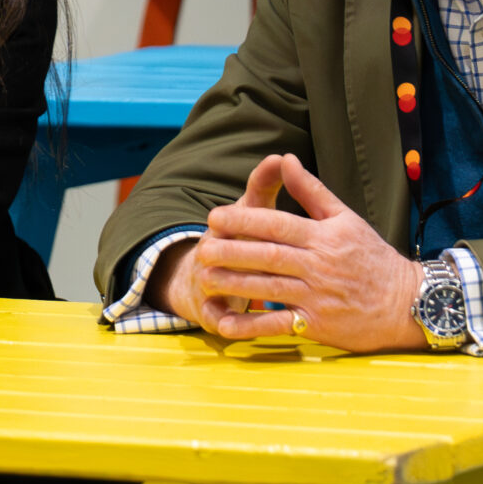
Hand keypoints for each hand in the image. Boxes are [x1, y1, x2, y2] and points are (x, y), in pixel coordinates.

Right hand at [148, 160, 291, 335]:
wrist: (202, 278)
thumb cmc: (240, 239)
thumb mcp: (250, 212)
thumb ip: (264, 185)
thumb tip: (280, 155)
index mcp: (224, 228)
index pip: (231, 217)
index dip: (244, 215)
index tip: (261, 208)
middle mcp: (212, 253)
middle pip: (221, 250)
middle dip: (240, 252)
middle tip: (269, 255)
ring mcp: (209, 285)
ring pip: (218, 283)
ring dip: (232, 287)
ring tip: (254, 293)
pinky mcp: (212, 314)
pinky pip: (220, 320)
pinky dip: (231, 324)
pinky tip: (238, 328)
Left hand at [187, 155, 425, 350]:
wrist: (407, 302)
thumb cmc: (372, 258)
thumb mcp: (346, 218)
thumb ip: (312, 191)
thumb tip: (286, 159)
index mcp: (325, 236)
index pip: (278, 225)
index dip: (245, 220)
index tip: (215, 217)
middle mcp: (320, 265)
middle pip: (269, 256)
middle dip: (232, 251)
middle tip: (201, 248)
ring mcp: (318, 297)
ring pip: (269, 288)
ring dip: (234, 284)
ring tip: (204, 278)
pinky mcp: (319, 325)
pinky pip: (280, 325)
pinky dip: (253, 327)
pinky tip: (227, 324)